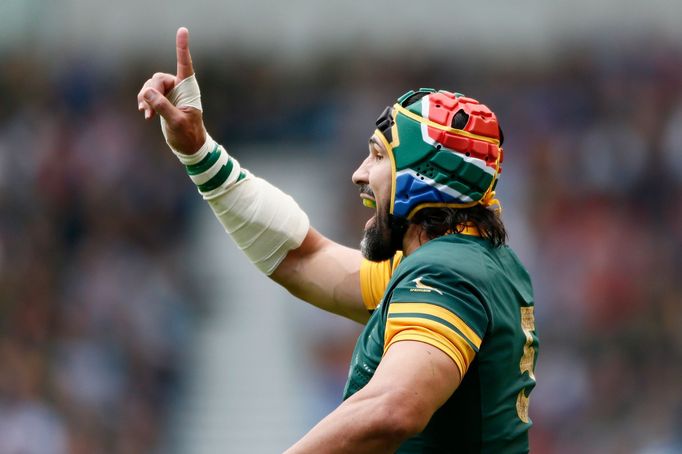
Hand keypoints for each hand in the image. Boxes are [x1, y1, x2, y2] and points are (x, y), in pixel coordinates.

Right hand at [137, 27, 205, 153]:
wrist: (188, 146)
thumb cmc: (188, 134)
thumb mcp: (176, 122)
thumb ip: (163, 107)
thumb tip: (148, 92)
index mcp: (188, 88)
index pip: (185, 65)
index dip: (182, 48)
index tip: (183, 30)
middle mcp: (179, 87)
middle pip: (159, 78)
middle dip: (150, 91)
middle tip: (146, 107)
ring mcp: (170, 94)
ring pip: (151, 85)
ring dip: (145, 98)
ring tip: (146, 113)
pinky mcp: (163, 101)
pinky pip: (148, 94)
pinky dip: (144, 102)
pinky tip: (145, 114)